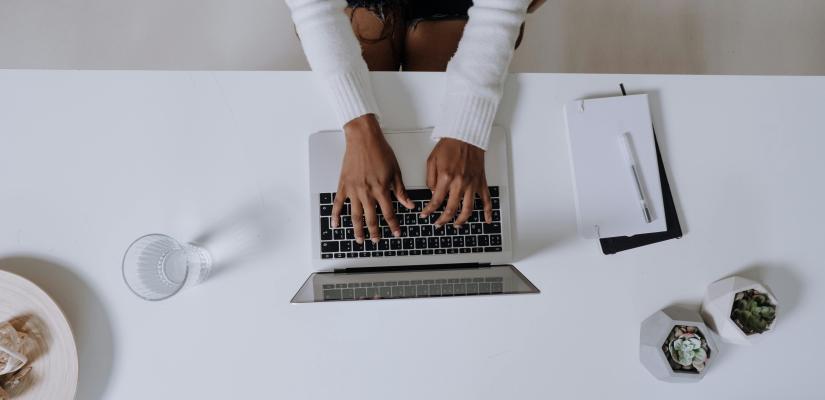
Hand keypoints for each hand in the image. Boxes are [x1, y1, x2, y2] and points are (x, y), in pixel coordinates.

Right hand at [331, 114, 413, 243]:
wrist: (363, 138)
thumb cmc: (380, 151)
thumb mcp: (395, 171)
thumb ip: (400, 190)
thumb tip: (409, 205)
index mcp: (381, 189)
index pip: (388, 213)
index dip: (393, 225)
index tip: (396, 233)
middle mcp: (366, 192)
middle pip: (371, 218)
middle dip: (375, 232)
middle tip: (376, 241)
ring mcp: (353, 190)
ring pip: (355, 215)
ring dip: (357, 230)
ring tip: (359, 239)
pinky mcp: (343, 185)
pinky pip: (338, 203)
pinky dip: (335, 215)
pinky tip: (335, 225)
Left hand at [420, 138, 492, 226]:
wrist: (466, 135)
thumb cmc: (449, 145)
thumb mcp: (432, 160)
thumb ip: (430, 179)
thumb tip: (433, 193)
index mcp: (446, 178)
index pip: (436, 201)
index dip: (429, 211)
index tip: (425, 215)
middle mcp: (460, 183)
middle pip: (451, 209)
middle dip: (443, 220)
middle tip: (438, 224)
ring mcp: (472, 184)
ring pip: (468, 209)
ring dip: (461, 220)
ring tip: (456, 225)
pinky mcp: (480, 182)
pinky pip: (486, 199)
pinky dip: (488, 211)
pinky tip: (487, 220)